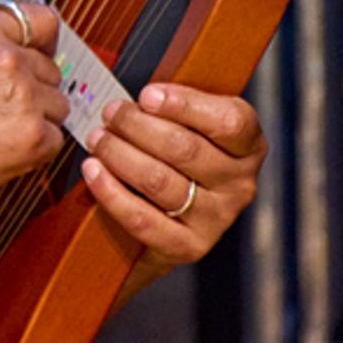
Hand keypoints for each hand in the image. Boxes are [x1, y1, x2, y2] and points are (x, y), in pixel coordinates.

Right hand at [0, 1, 68, 219]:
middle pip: (50, 70)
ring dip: (38, 119)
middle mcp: (8, 61)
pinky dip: (37, 148)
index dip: (42, 42)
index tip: (41, 53)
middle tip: (1, 109)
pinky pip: (56, 139)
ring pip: (56, 106)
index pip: (41, 21)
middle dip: (34, 88)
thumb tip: (7, 53)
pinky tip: (3, 151)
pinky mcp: (34, 139)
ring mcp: (25, 99)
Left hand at [80, 82, 266, 291]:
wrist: (172, 218)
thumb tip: (142, 97)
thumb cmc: (179, 155)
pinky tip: (94, 171)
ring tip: (98, 139)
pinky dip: (111, 192)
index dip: (184, 105)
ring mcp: (217, 219)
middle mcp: (239, 184)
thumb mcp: (193, 124)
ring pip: (160, 181)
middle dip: (136, 125)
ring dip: (119, 154)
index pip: (229, 121)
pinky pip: (143, 219)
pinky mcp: (189, 247)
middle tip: (110, 113)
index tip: (147, 95)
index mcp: (248, 146)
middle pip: (184, 149)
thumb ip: (177, 106)